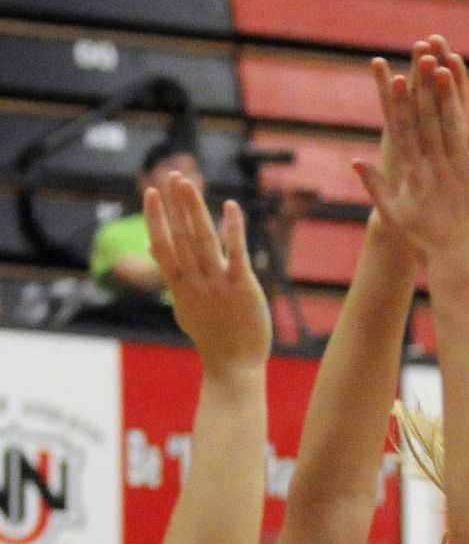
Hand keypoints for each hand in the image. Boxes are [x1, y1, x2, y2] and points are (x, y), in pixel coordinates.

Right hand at [144, 174, 270, 369]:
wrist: (234, 367)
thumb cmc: (211, 337)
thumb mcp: (184, 306)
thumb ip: (172, 277)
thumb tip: (154, 249)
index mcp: (180, 288)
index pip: (162, 246)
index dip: (155, 218)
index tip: (150, 193)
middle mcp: (195, 283)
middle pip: (181, 237)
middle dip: (175, 206)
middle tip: (170, 175)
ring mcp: (218, 284)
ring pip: (203, 240)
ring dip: (195, 210)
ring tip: (188, 184)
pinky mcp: (243, 288)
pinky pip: (237, 253)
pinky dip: (233, 229)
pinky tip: (230, 207)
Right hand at [358, 47, 468, 277]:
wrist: (458, 262)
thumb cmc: (423, 241)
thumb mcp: (392, 215)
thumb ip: (375, 186)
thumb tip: (356, 162)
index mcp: (412, 174)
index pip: (402, 130)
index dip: (397, 101)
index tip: (393, 76)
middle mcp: (434, 168)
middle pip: (428, 120)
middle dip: (423, 87)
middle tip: (421, 58)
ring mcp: (460, 171)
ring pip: (453, 127)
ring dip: (449, 96)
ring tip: (446, 68)